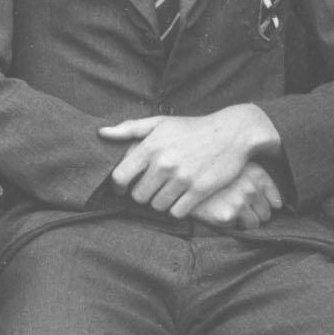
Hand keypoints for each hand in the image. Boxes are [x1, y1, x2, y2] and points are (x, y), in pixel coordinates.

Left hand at [99, 104, 278, 216]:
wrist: (233, 133)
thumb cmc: (192, 128)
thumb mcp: (160, 122)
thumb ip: (129, 129)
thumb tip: (101, 133)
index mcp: (150, 147)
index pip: (120, 177)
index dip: (119, 186)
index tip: (124, 188)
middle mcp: (164, 163)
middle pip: (138, 195)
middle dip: (143, 194)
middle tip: (152, 189)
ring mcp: (182, 178)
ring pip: (157, 205)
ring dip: (160, 202)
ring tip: (167, 193)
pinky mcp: (200, 190)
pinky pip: (177, 212)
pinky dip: (177, 209)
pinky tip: (181, 199)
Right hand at [188, 161, 284, 230]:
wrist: (178, 179)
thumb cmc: (208, 174)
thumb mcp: (233, 168)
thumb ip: (256, 179)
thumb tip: (280, 205)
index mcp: (255, 172)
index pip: (276, 199)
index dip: (264, 204)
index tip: (251, 204)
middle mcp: (251, 186)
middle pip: (267, 212)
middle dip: (254, 213)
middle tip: (234, 207)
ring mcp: (240, 200)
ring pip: (256, 222)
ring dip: (244, 221)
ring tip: (226, 210)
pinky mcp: (228, 215)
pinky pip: (240, 228)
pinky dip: (231, 224)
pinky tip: (217, 212)